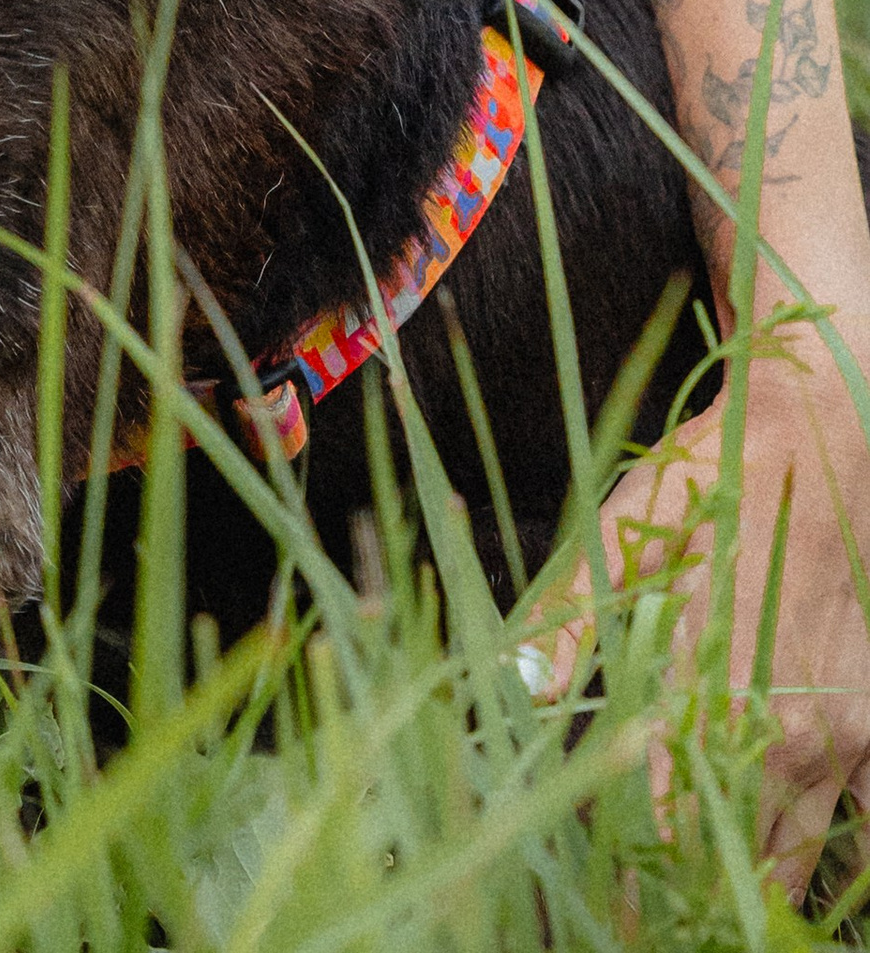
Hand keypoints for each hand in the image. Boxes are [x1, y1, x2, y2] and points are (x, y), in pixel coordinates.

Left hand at [549, 337, 869, 893]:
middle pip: (734, 862)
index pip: (663, 831)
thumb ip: (569, 616)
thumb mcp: (620, 530)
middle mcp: (769, 727)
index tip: (613, 928)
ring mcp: (831, 734)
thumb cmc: (707, 481)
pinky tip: (807, 879)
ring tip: (724, 920)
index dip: (638, 893)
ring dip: (760, 891)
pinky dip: (842, 854)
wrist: (816, 440)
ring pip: (797, 855)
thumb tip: (511, 687)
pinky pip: (868, 821)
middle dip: (695, 903)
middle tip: (661, 926)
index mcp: (696, 687)